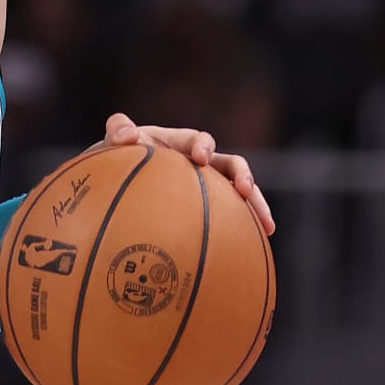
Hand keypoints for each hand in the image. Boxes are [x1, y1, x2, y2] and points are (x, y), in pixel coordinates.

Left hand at [104, 112, 274, 236]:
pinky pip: (230, 220)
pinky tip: (252, 253)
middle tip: (245, 190)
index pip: (199, 141)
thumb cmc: (122, 160)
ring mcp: (210, 187)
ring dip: (256, 206)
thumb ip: (118, 131)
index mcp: (182, 145)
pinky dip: (242, 233)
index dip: (202, 146)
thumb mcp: (116, 144)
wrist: (125, 181)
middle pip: (231, 165)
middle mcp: (202, 164)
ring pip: (240, 194)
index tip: (199, 158)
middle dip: (242, 176)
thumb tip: (124, 134)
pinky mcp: (212, 209)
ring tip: (268, 227)